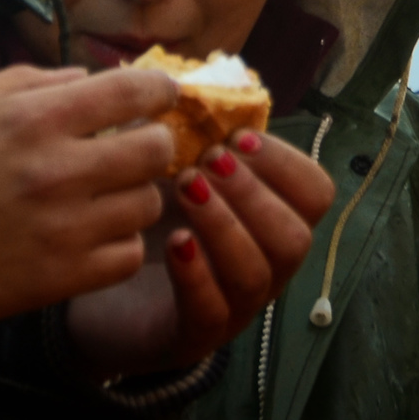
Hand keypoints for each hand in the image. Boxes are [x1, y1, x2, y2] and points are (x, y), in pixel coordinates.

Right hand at [0, 64, 179, 327]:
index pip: (130, 92)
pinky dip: (119, 244)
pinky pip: (128, 255)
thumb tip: (87, 77)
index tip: (162, 94)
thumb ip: (28, 82)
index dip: (158, 89)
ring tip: (104, 195)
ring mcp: (64, 228)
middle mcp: (57, 170)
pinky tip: (92, 235)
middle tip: (134, 148)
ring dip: (132, 195)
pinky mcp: (62, 278)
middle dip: (152, 143)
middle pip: (154, 149)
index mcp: (31, 118)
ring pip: (147, 204)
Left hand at [64, 130, 335, 375]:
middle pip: (296, 238)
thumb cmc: (151, 219)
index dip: (286, 163)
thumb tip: (199, 84)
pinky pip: (210, 312)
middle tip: (207, 162)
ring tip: (185, 189)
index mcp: (272, 221)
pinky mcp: (191, 335)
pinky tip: (174, 242)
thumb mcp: (179, 168)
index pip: (316, 194)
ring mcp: (233, 307)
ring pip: (257, 274)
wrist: (102, 290)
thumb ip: (199, 134)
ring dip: (225, 224)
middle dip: (254, 193)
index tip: (239, 137)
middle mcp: (266, 266)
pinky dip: (196, 273)